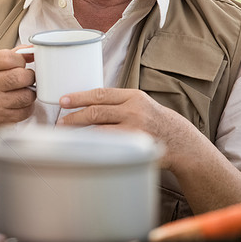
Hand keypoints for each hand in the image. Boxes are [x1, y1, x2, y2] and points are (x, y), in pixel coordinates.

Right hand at [0, 48, 35, 137]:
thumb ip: (12, 55)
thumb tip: (33, 51)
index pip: (9, 58)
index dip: (20, 60)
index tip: (20, 64)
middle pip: (20, 77)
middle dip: (29, 76)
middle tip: (25, 77)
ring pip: (27, 95)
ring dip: (29, 92)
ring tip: (21, 90)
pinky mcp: (1, 117)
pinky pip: (26, 110)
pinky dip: (27, 106)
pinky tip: (18, 102)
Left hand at [57, 88, 197, 170]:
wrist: (180, 141)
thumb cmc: (153, 120)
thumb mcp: (139, 103)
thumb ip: (116, 102)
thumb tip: (83, 103)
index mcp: (133, 97)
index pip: (100, 94)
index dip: (79, 97)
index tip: (63, 101)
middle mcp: (134, 111)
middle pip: (96, 112)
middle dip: (74, 118)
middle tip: (60, 122)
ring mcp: (135, 130)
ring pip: (99, 130)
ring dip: (80, 133)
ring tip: (67, 134)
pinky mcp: (136, 147)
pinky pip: (109, 146)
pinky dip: (93, 145)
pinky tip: (83, 146)